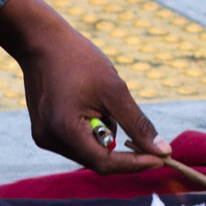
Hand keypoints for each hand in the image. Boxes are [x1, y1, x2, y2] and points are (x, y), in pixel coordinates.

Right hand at [0, 0, 168, 172]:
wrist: (42, 41)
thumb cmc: (78, 60)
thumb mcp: (114, 90)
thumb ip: (137, 125)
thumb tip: (163, 151)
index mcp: (65, 130)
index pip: (105, 163)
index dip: (136, 164)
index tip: (161, 159)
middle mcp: (50, 140)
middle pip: (97, 160)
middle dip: (120, 145)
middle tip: (131, 120)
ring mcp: (44, 137)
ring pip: (88, 152)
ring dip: (105, 136)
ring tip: (101, 102)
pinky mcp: (43, 131)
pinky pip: (77, 142)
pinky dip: (91, 131)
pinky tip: (89, 105)